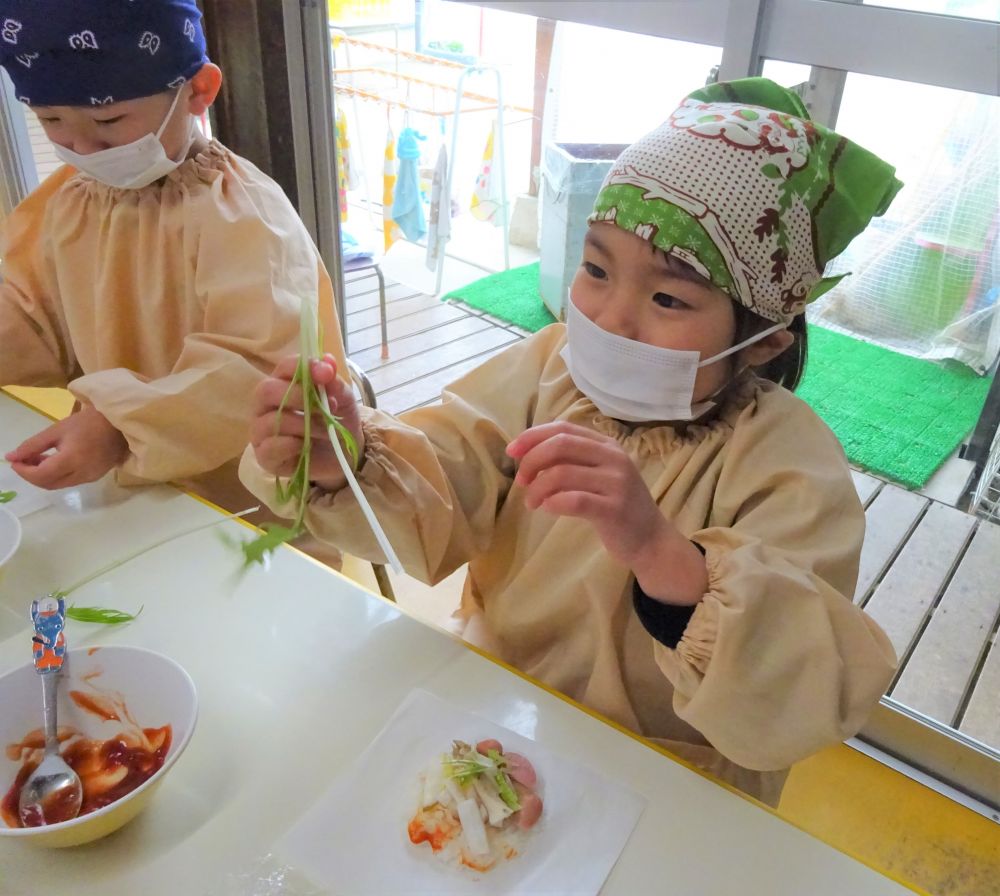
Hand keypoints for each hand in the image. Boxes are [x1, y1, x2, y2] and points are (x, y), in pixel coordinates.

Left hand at [5, 403, 127, 488]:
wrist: (120, 424)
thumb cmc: (89, 422)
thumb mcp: (57, 430)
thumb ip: (32, 445)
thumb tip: (11, 457)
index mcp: (71, 460)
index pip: (40, 475)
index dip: (23, 471)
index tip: (14, 461)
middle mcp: (81, 474)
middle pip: (48, 484)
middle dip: (31, 475)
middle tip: (23, 460)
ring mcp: (90, 478)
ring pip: (58, 485)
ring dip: (44, 476)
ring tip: (38, 459)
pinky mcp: (95, 477)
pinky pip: (70, 481)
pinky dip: (57, 475)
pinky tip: (55, 462)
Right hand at [250, 353, 363, 492]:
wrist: (345, 454)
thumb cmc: (337, 419)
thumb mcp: (342, 398)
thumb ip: (333, 380)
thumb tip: (327, 361)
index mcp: (282, 384)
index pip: (283, 367)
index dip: (303, 367)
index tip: (326, 374)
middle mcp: (266, 405)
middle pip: (266, 391)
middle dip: (298, 397)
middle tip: (324, 408)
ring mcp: (262, 431)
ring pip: (271, 421)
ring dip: (305, 425)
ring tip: (325, 431)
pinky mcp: (265, 457)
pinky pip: (270, 448)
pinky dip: (291, 445)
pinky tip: (305, 446)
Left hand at [506, 422, 706, 604]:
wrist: (650, 541)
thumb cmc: (616, 506)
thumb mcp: (598, 475)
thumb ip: (572, 461)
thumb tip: (528, 454)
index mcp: (607, 445)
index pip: (563, 428)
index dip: (532, 436)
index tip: (512, 452)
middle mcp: (614, 458)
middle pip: (560, 445)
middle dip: (532, 460)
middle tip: (522, 481)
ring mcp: (616, 483)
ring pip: (562, 474)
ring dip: (537, 488)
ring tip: (532, 503)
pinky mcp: (614, 509)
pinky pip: (573, 500)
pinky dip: (553, 503)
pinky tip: (547, 509)